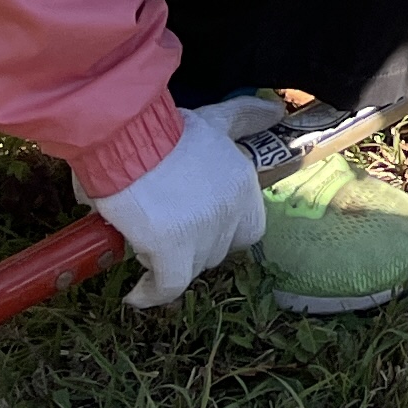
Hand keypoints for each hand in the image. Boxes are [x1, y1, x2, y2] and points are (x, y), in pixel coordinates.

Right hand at [84, 99, 277, 306]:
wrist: (131, 138)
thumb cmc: (167, 129)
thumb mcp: (215, 118)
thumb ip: (246, 117)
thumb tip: (275, 112)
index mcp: (243, 185)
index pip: (249, 229)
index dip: (226, 231)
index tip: (201, 224)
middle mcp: (231, 213)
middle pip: (218, 250)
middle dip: (195, 245)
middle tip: (167, 230)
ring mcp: (204, 234)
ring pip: (192, 267)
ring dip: (170, 264)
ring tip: (145, 246)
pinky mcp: (173, 251)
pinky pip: (168, 286)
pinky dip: (151, 293)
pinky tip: (136, 294)